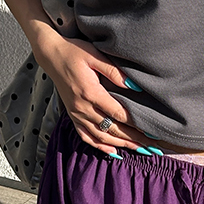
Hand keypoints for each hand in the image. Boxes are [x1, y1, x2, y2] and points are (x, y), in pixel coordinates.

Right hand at [32, 27, 148, 154]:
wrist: (51, 55)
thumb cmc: (75, 52)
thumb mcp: (95, 55)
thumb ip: (115, 72)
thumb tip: (135, 87)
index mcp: (90, 93)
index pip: (118, 114)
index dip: (136, 125)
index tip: (152, 132)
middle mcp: (83, 108)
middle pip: (112, 129)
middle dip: (133, 139)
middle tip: (152, 147)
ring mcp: (76, 114)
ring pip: (101, 136)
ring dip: (121, 145)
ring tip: (139, 150)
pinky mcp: (72, 116)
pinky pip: (85, 136)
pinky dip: (100, 146)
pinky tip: (113, 152)